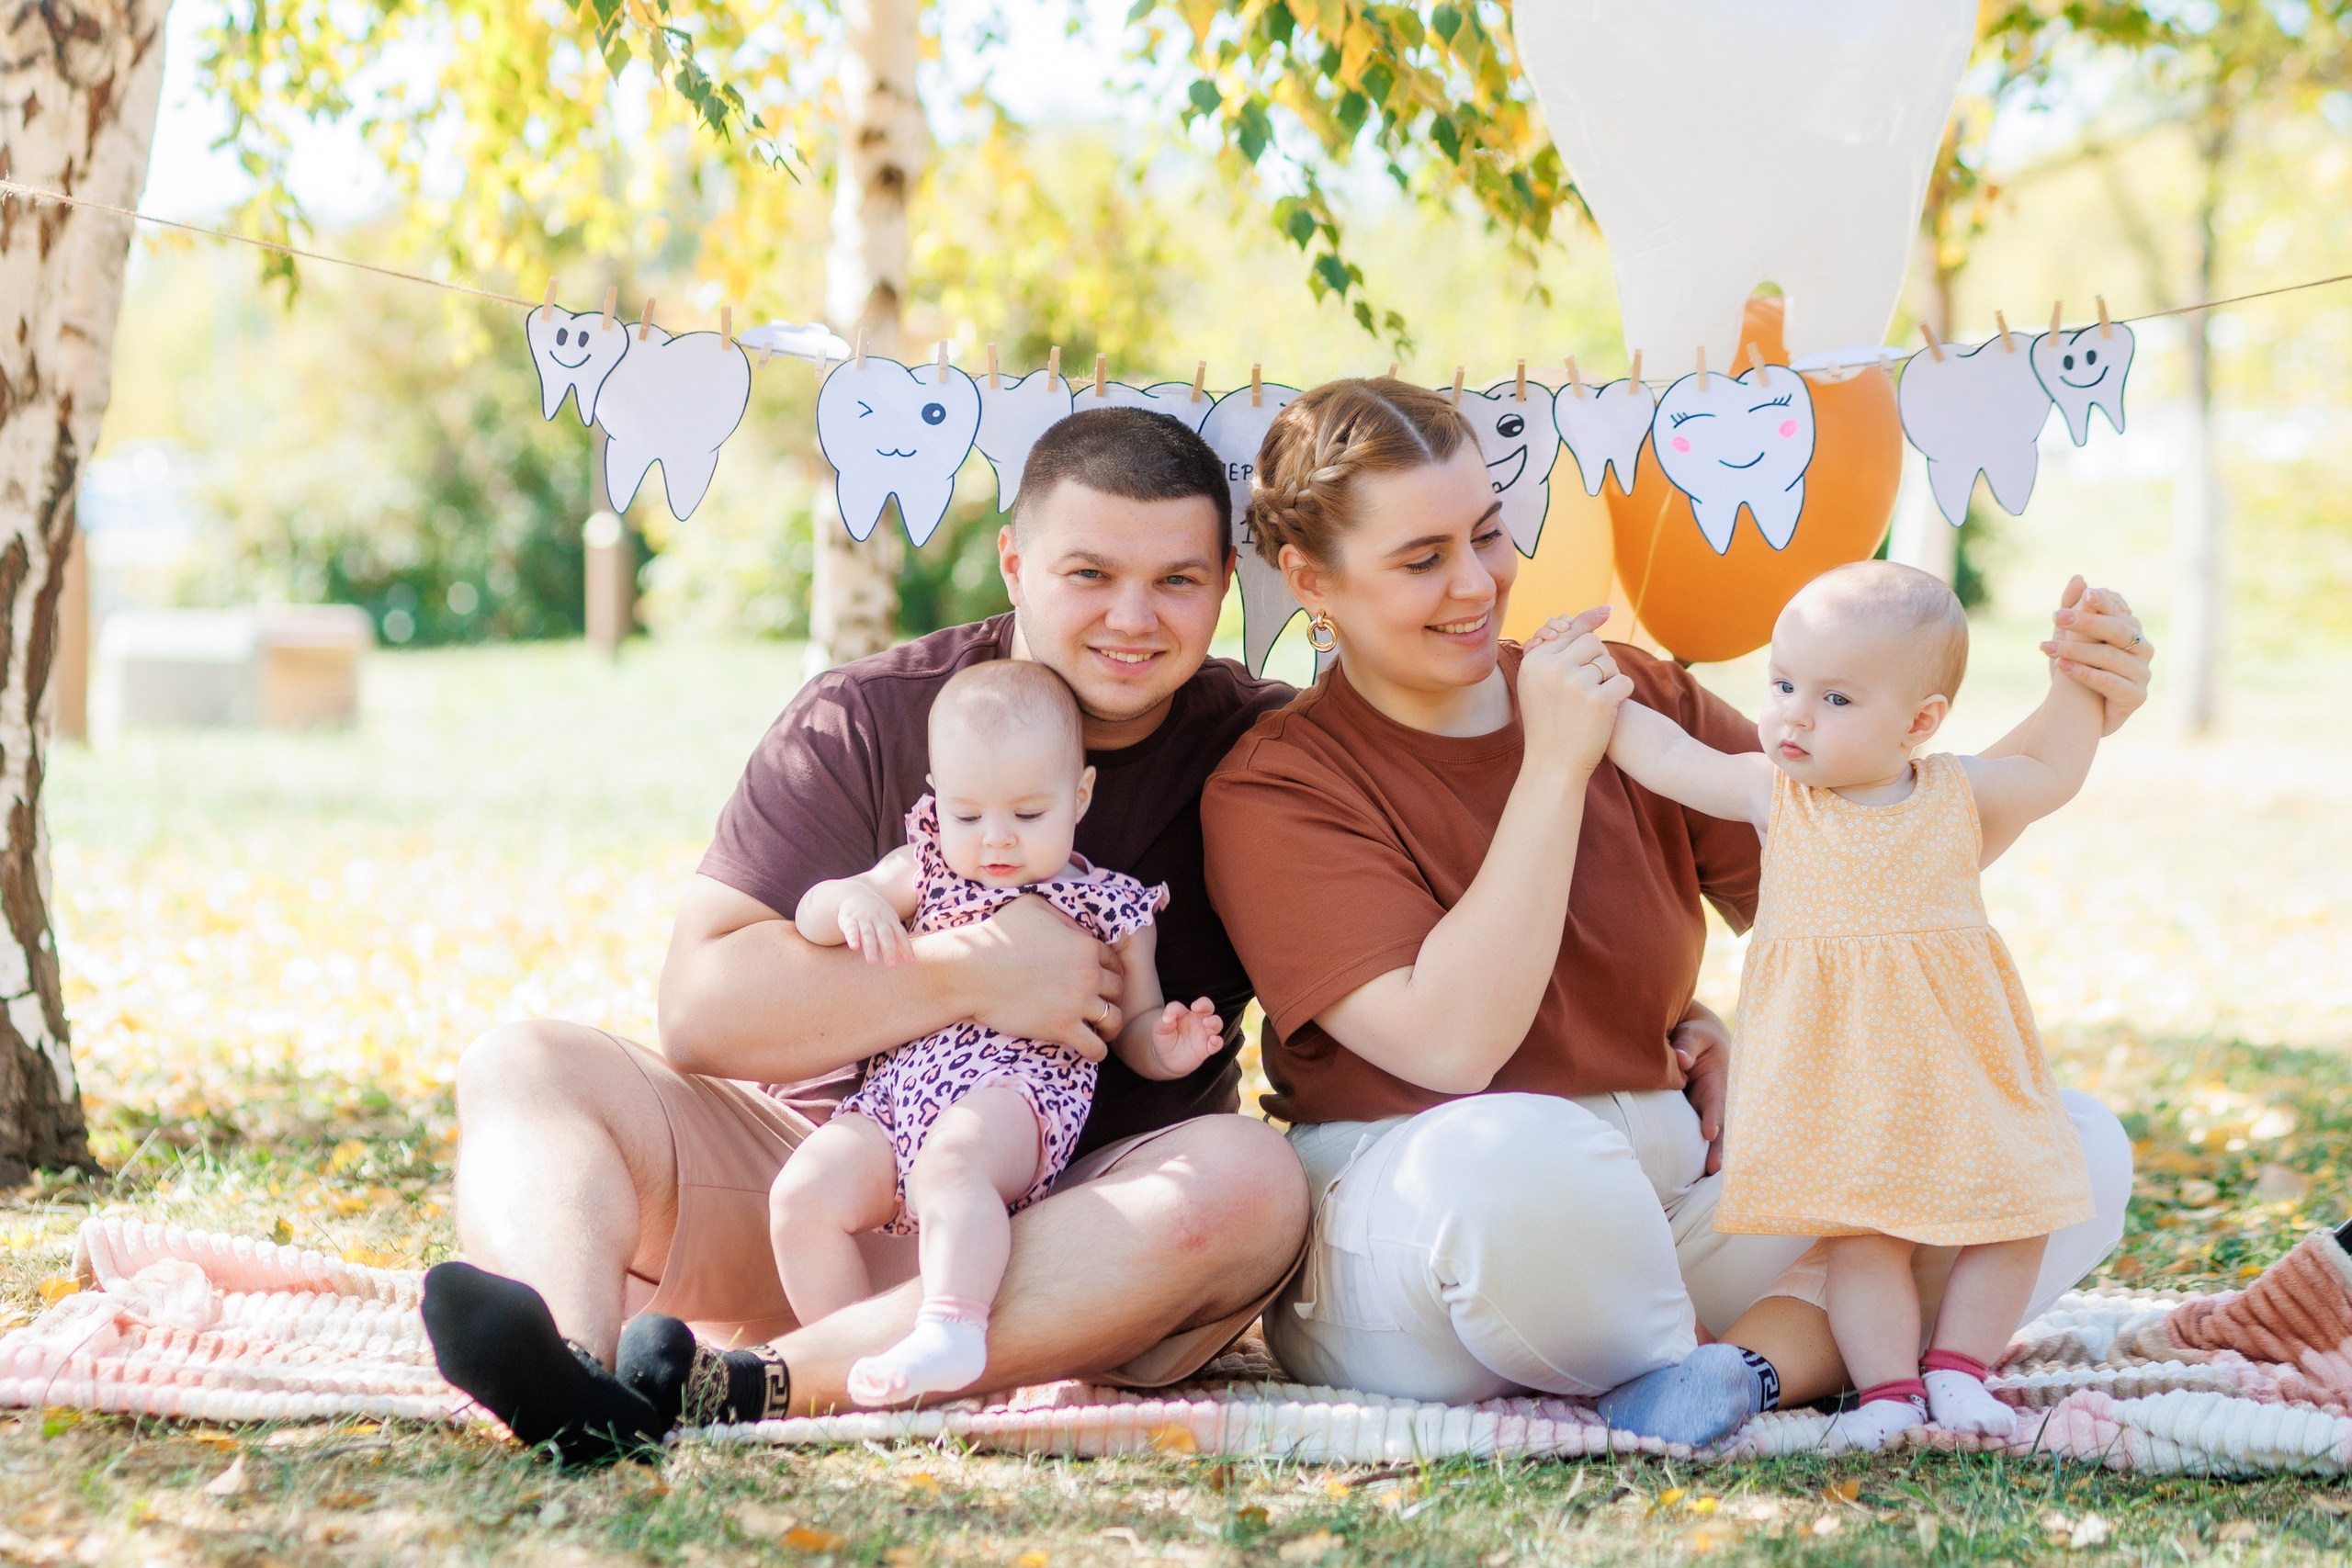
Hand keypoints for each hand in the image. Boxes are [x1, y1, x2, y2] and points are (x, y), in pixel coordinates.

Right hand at [836, 887, 913, 965]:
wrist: (854, 893)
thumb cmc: (876, 914)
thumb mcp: (889, 923)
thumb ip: (898, 941)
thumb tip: (909, 960)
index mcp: (890, 920)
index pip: (900, 934)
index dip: (906, 947)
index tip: (911, 961)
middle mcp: (878, 919)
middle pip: (885, 935)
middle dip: (889, 950)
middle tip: (891, 965)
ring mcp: (863, 918)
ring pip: (868, 933)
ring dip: (870, 947)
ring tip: (872, 962)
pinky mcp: (849, 919)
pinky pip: (851, 929)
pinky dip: (852, 937)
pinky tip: (854, 946)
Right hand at [957, 895, 1122, 1061]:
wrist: (971, 970)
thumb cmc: (995, 936)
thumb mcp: (1033, 907)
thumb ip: (1062, 916)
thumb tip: (1076, 926)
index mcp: (1085, 945)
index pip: (1114, 962)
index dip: (1109, 972)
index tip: (1100, 982)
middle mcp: (1089, 973)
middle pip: (1118, 990)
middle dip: (1111, 997)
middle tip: (1099, 1005)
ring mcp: (1078, 1002)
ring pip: (1114, 1019)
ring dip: (1110, 1026)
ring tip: (1101, 1031)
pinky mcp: (1062, 1027)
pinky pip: (1095, 1047)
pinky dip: (1096, 1051)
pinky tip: (1089, 1050)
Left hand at [1149, 998, 1224, 1077]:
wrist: (1164, 1059)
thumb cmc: (1164, 1038)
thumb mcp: (1160, 1027)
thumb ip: (1165, 1018)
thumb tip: (1167, 1016)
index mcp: (1191, 1014)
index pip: (1200, 1004)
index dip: (1200, 1003)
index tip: (1193, 1007)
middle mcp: (1200, 1022)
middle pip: (1210, 1009)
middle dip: (1207, 1006)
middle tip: (1197, 1009)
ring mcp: (1204, 1036)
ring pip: (1217, 1025)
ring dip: (1214, 1022)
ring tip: (1206, 1023)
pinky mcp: (1206, 1050)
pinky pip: (1217, 1044)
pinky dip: (1218, 1042)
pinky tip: (1214, 1040)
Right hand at [1516, 606, 1633, 777]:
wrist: (1553, 764)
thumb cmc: (1549, 721)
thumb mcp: (1540, 683)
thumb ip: (1558, 650)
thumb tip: (1596, 612)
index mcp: (1535, 662)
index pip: (1572, 633)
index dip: (1589, 626)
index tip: (1608, 610)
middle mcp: (1553, 669)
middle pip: (1593, 643)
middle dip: (1598, 661)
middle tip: (1592, 685)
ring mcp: (1576, 684)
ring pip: (1609, 663)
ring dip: (1609, 679)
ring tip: (1595, 701)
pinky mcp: (1599, 701)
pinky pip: (1624, 681)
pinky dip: (1622, 694)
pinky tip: (1609, 709)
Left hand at [1671, 1001, 1730, 1176]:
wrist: (1696, 1040)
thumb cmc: (1695, 1036)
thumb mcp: (1693, 1034)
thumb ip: (1686, 1045)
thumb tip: (1678, 1060)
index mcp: (1717, 1080)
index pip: (1716, 1101)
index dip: (1713, 1117)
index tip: (1709, 1132)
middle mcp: (1715, 1100)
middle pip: (1720, 1127)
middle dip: (1719, 1148)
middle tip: (1714, 1169)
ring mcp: (1705, 1110)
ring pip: (1712, 1136)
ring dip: (1710, 1155)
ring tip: (1705, 1177)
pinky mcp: (1695, 1115)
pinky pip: (1695, 1134)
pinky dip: (1698, 1152)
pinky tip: (1692, 1174)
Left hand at [2039, 576, 2151, 735]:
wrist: (2077, 712)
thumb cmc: (2075, 668)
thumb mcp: (2068, 637)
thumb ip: (2073, 607)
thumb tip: (2079, 578)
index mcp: (2131, 630)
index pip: (2118, 612)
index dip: (2101, 603)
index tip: (2083, 595)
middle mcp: (2143, 649)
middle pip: (2117, 631)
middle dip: (2086, 623)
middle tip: (2056, 617)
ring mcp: (2142, 673)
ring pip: (2111, 657)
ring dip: (2076, 650)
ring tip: (2046, 647)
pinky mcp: (2137, 697)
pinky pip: (2111, 683)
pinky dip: (2085, 674)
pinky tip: (2061, 667)